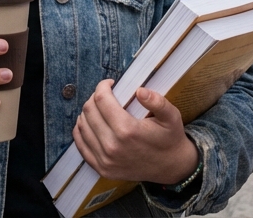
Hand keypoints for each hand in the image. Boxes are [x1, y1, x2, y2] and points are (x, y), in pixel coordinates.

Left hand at [73, 81, 198, 184]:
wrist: (170, 167)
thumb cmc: (169, 138)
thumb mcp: (171, 116)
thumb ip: (157, 101)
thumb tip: (139, 91)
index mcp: (127, 130)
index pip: (101, 100)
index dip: (102, 86)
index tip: (110, 84)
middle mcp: (112, 146)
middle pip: (89, 111)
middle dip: (94, 97)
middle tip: (105, 95)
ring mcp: (104, 159)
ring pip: (82, 126)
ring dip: (87, 112)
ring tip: (99, 108)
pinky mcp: (101, 168)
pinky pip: (80, 145)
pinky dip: (81, 130)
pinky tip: (90, 123)